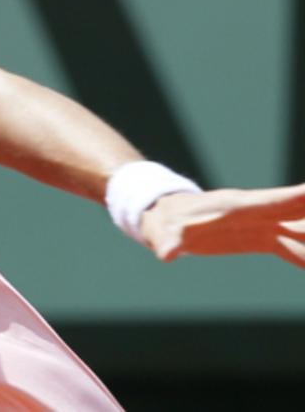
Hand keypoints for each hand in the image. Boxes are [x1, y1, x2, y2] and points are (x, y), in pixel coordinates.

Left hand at [138, 184, 304, 267]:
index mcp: (235, 208)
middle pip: (297, 213)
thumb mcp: (162, 233)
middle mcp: (256, 213)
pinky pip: (295, 247)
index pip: (271, 203)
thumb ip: (168, 242)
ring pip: (301, 231)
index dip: (295, 199)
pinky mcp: (264, 238)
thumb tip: (165, 253)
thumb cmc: (163, 223)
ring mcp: (263, 224)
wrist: (167, 217)